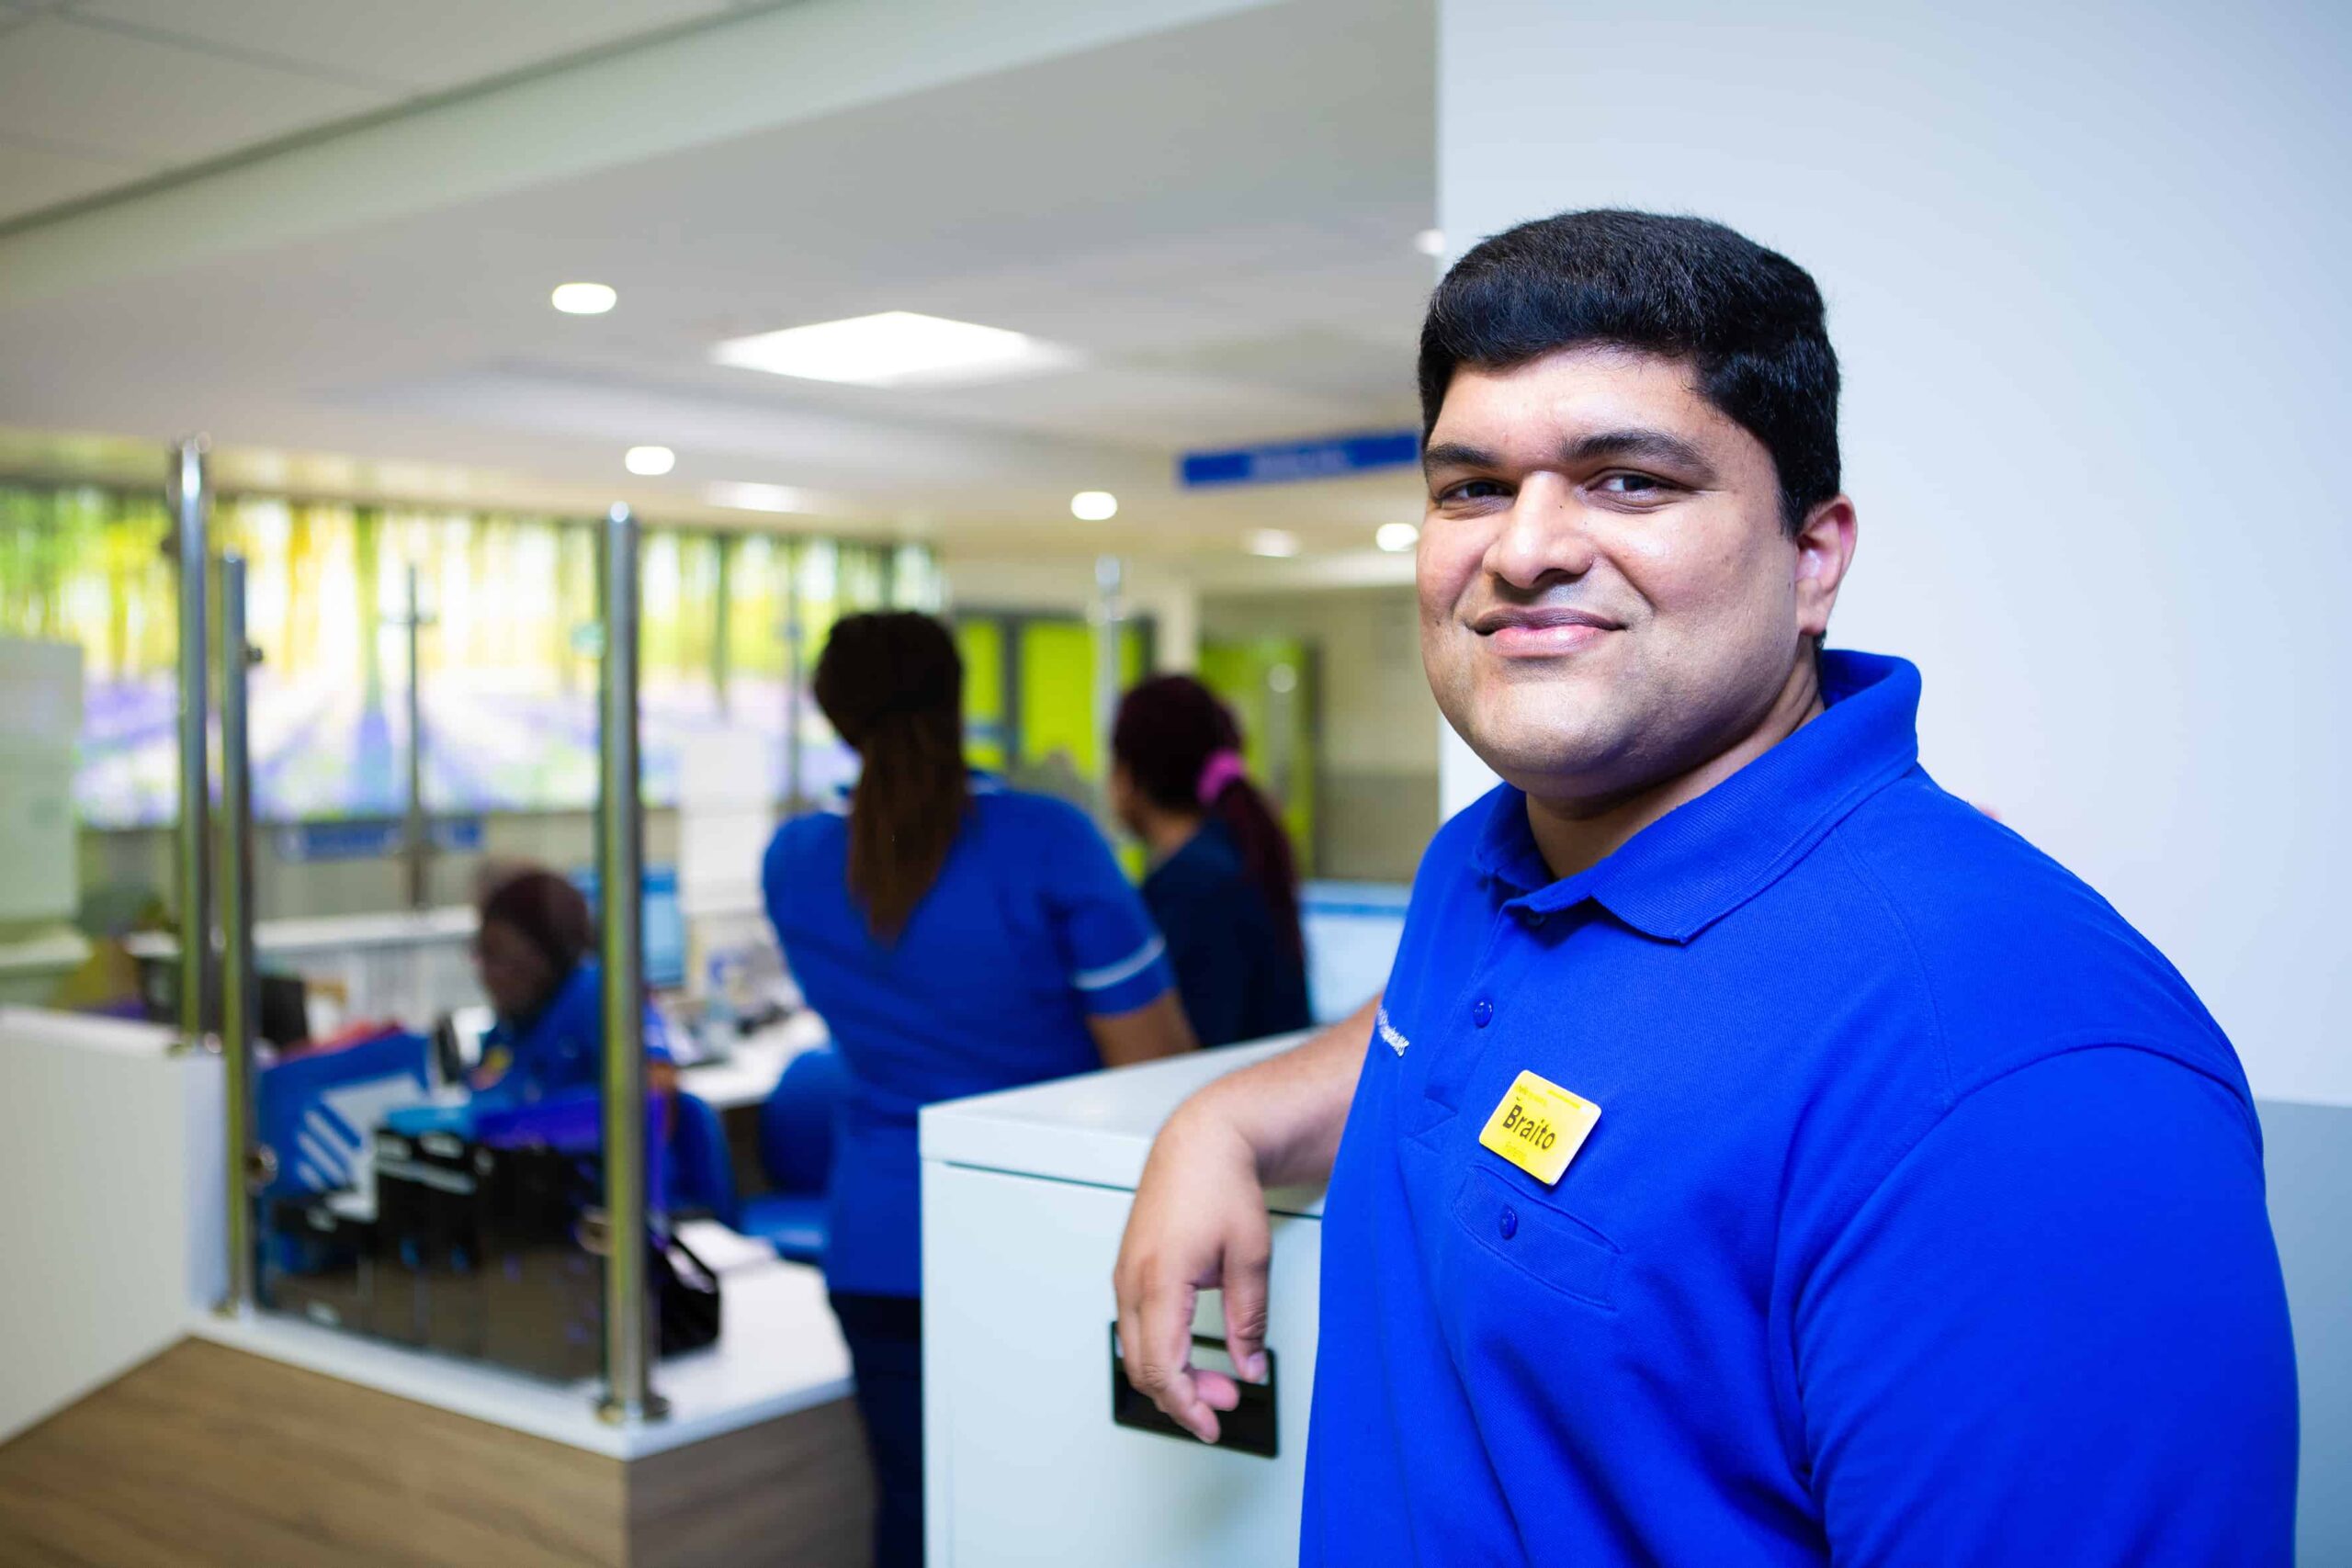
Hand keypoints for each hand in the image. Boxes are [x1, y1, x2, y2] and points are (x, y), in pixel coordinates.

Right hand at [1112, 1102, 1271, 1443]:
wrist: (1201, 1141)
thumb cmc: (1222, 1185)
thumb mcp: (1251, 1257)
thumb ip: (1249, 1320)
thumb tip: (1250, 1367)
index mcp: (1159, 1280)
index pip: (1162, 1367)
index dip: (1187, 1406)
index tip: (1212, 1425)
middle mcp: (1131, 1280)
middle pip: (1142, 1367)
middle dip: (1182, 1396)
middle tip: (1226, 1402)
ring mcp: (1125, 1274)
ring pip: (1135, 1349)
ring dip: (1171, 1373)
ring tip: (1215, 1379)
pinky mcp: (1128, 1268)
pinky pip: (1133, 1326)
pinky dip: (1160, 1349)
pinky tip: (1190, 1349)